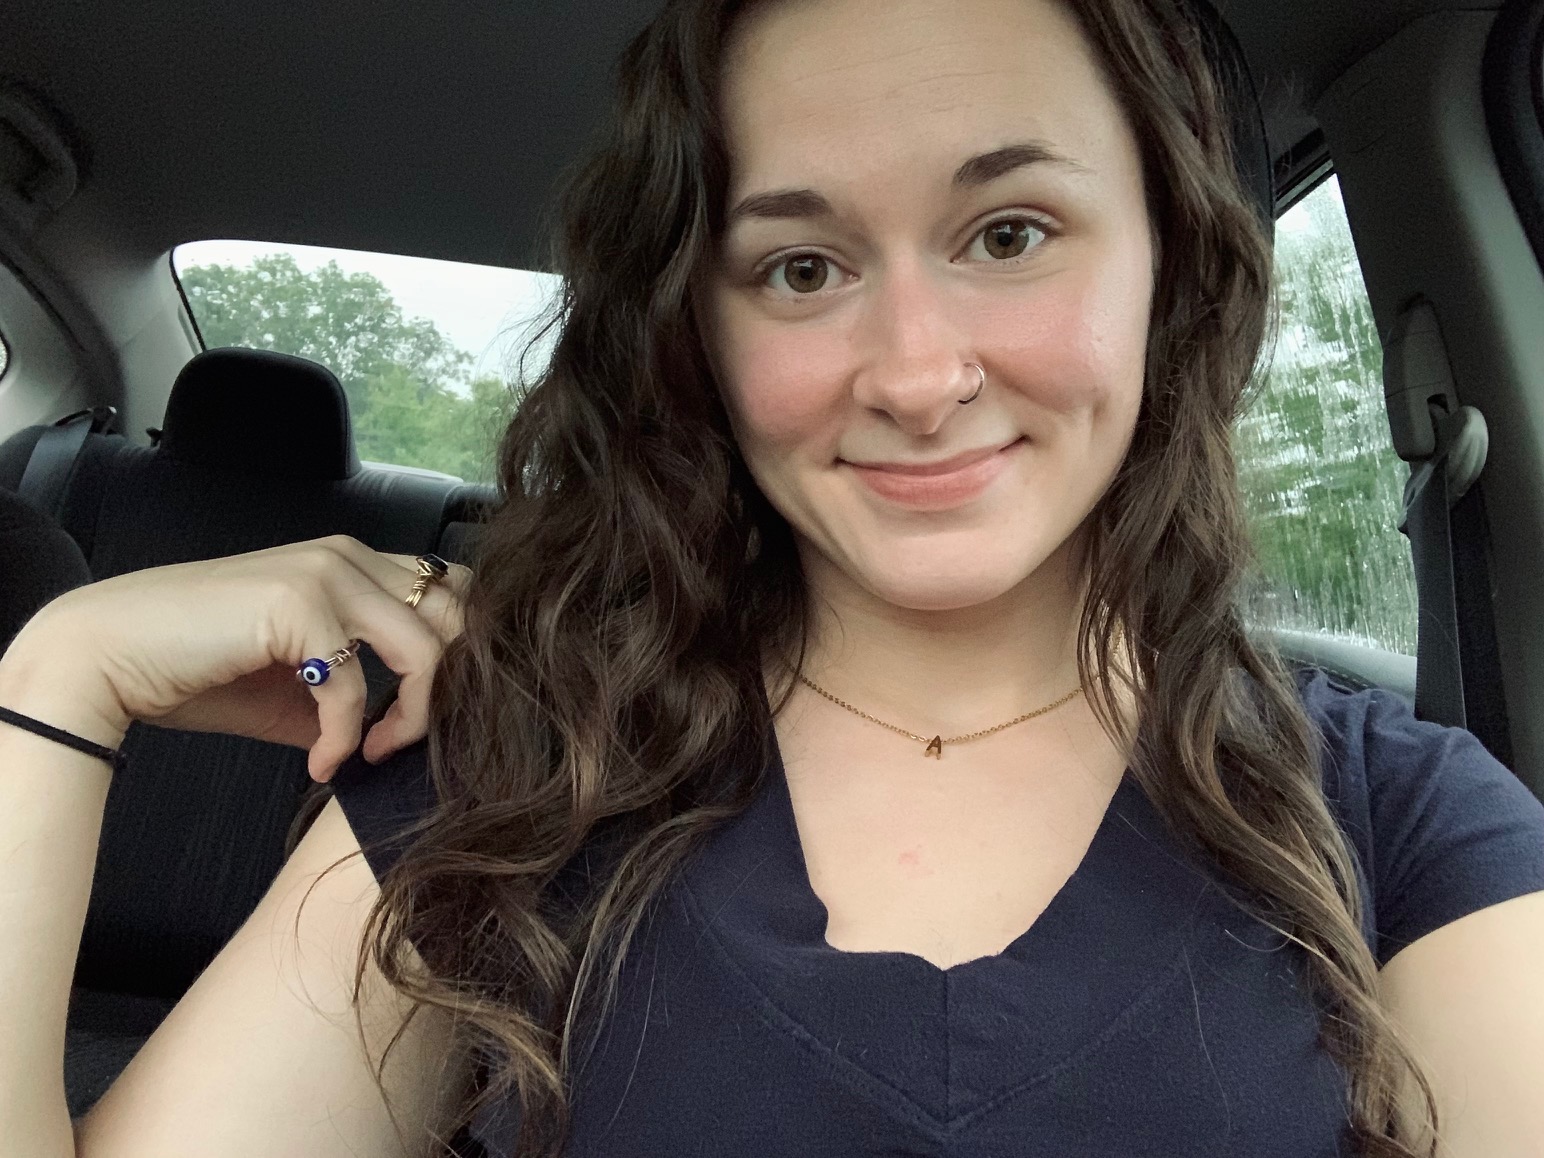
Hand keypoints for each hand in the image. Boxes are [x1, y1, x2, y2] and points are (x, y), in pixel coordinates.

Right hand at [8, 536, 471, 780]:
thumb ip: (359, 697)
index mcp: (357, 564)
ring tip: (368, 755)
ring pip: (428, 649)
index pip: (455, 598)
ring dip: (410, 719)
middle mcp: (350, 557)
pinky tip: (319, 763)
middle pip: (459, 621)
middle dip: (450, 693)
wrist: (108, 656)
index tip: (428, 720)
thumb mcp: (299, 687)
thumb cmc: (198, 669)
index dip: (463, 660)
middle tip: (403, 743)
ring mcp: (327, 572)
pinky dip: (344, 739)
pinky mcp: (298, 603)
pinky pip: (354, 687)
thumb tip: (410, 736)